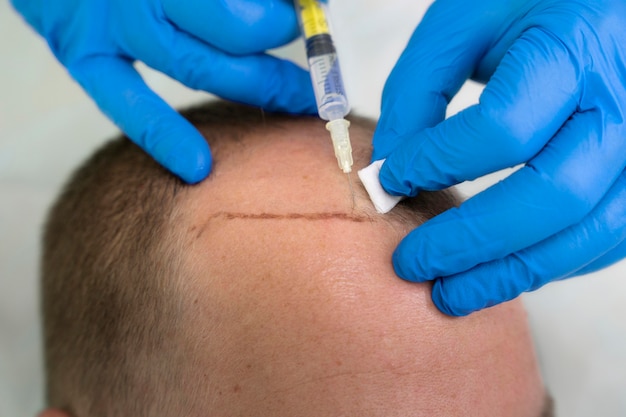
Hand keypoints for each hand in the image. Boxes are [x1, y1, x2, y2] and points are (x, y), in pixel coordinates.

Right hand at [11, 0, 315, 182]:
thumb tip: (302, 1)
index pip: (248, 4)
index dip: (289, 13)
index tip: (314, 16)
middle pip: (235, 32)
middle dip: (285, 50)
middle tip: (317, 70)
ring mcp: (115, 23)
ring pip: (197, 66)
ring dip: (256, 86)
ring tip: (297, 101)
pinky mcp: (82, 54)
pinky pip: (126, 102)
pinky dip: (162, 135)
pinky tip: (198, 167)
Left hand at [372, 0, 625, 315]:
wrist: (599, 7)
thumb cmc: (530, 4)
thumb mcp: (465, 23)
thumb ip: (418, 90)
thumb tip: (389, 167)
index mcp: (576, 48)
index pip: (503, 129)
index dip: (438, 163)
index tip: (391, 181)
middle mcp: (625, 103)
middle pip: (550, 197)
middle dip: (471, 242)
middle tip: (411, 264)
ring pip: (585, 234)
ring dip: (509, 274)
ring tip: (449, 294)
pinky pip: (605, 239)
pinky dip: (548, 265)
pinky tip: (501, 270)